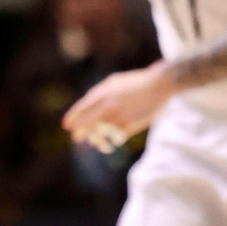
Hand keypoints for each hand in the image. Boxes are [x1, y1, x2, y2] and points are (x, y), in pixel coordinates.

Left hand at [60, 63, 175, 150]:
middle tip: (76, 138)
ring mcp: (119, 115)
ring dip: (95, 139)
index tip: (66, 126)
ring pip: (101, 133)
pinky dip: (111, 141)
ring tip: (94, 142)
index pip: (81, 109)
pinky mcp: (131, 124)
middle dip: (80, 132)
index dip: (72, 118)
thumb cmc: (136, 82)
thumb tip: (87, 101)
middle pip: (87, 123)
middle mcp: (108, 105)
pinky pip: (116, 137)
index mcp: (102, 94)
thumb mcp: (114, 82)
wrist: (159, 84)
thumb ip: (100, 91)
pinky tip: (109, 143)